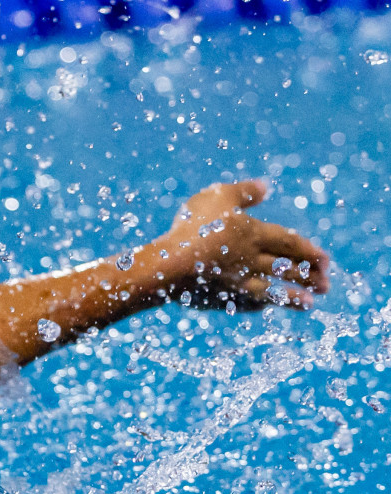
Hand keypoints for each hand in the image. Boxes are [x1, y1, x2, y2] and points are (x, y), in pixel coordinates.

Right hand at [158, 179, 330, 310]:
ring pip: (271, 291)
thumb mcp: (218, 197)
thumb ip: (244, 192)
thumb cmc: (193, 227)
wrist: (167, 266)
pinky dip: (258, 305)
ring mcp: (236, 283)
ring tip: (309, 304)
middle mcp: (251, 261)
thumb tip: (266, 186)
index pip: (290, 243)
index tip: (326, 261)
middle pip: (285, 269)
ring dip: (292, 298)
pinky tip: (264, 307)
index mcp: (254, 234)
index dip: (310, 251)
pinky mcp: (219, 298)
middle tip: (326, 285)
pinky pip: (245, 303)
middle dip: (308, 276)